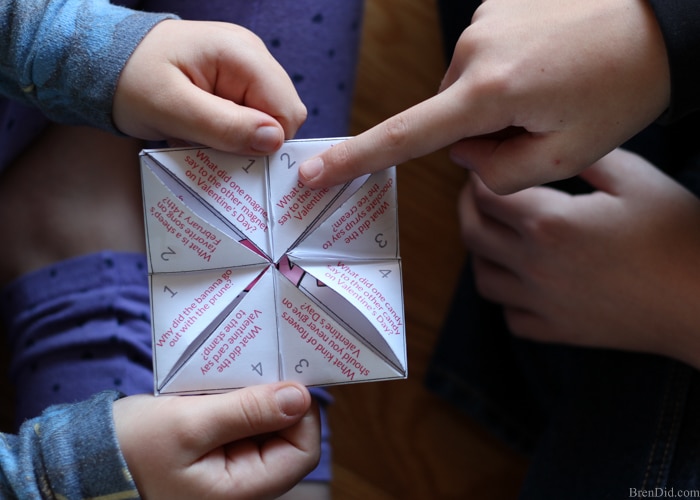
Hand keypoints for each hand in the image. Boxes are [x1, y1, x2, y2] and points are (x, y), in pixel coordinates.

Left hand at [113, 20, 306, 154]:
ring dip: (238, 138)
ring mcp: (245, 66)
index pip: (287, 111)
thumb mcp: (173, 109)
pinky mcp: (235, 80)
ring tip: (201, 134)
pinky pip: (249, 115)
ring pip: (266, 120)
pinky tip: (202, 128)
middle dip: (251, 140)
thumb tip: (274, 141)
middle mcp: (252, 55)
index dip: (266, 142)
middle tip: (211, 145)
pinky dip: (229, 131)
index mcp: (243, 54)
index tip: (230, 153)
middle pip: (281, 115)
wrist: (103, 62)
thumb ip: (224, 126)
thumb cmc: (131, 80)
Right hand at [113, 382, 319, 499]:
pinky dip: (238, 403)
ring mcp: (230, 470)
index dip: (302, 414)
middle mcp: (242, 485)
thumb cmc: (133, 447)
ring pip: (266, 429)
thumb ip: (248, 411)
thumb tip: (300, 398)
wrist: (86, 460)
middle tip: (258, 366)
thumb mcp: (190, 424)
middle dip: (276, 401)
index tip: (285, 378)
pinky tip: (222, 385)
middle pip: (287, 438)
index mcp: (241, 490)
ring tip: (235, 375)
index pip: (302, 453)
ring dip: (256, 399)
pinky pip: (243, 426)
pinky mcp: (218, 455)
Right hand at [298, 0, 668, 192]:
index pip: (406, 136)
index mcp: (488, 92)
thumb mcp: (564, 155)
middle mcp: (473, 49)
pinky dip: (507, 69)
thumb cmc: (623, 87)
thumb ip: (498, 172)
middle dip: (484, 132)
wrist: (663, 19)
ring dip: (497, 99)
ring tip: (552, 85)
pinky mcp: (496, 5)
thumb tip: (465, 148)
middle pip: (450, 117)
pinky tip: (547, 60)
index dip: (357, 159)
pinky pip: (484, 55)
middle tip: (543, 120)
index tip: (315, 173)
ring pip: (467, 87)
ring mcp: (483, 20)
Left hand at [459, 148, 699, 367]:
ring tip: (495, 234)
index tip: (483, 168)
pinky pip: (511, 316)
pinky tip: (522, 281)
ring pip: (483, 278)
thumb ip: (583, 159)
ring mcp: (543, 303)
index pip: (485, 196)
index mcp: (548, 224)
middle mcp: (534, 266)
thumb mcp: (633, 179)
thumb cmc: (677, 236)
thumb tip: (546, 149)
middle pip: (472, 234)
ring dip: (481, 252)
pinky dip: (507, 296)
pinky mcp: (558, 331)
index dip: (477, 177)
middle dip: (467, 207)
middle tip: (476, 194)